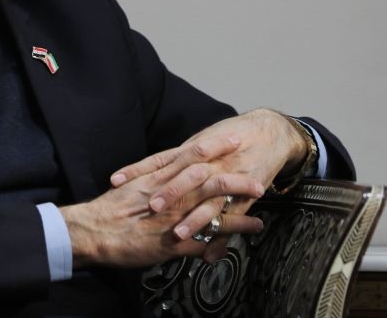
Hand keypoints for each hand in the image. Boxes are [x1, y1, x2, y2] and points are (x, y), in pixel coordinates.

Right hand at [60, 163, 262, 268]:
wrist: (93, 230)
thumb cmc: (110, 209)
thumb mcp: (134, 185)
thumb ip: (154, 178)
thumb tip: (168, 174)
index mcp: (161, 177)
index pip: (194, 155)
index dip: (217, 145)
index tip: (235, 138)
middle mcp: (172, 194)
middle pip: (212, 179)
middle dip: (238, 176)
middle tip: (260, 171)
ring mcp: (175, 217)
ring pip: (215, 207)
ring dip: (241, 206)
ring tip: (260, 203)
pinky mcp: (176, 241)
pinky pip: (209, 238)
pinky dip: (229, 234)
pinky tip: (246, 232)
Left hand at [108, 109, 307, 257]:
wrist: (270, 132)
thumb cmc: (233, 136)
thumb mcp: (203, 141)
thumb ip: (180, 157)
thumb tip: (152, 171)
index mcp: (194, 150)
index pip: (161, 159)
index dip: (138, 170)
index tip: (116, 181)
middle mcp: (211, 163)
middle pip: (187, 176)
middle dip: (170, 192)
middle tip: (151, 207)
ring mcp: (229, 178)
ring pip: (210, 199)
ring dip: (195, 218)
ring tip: (178, 234)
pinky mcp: (246, 193)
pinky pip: (233, 217)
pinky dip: (223, 237)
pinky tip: (211, 256)